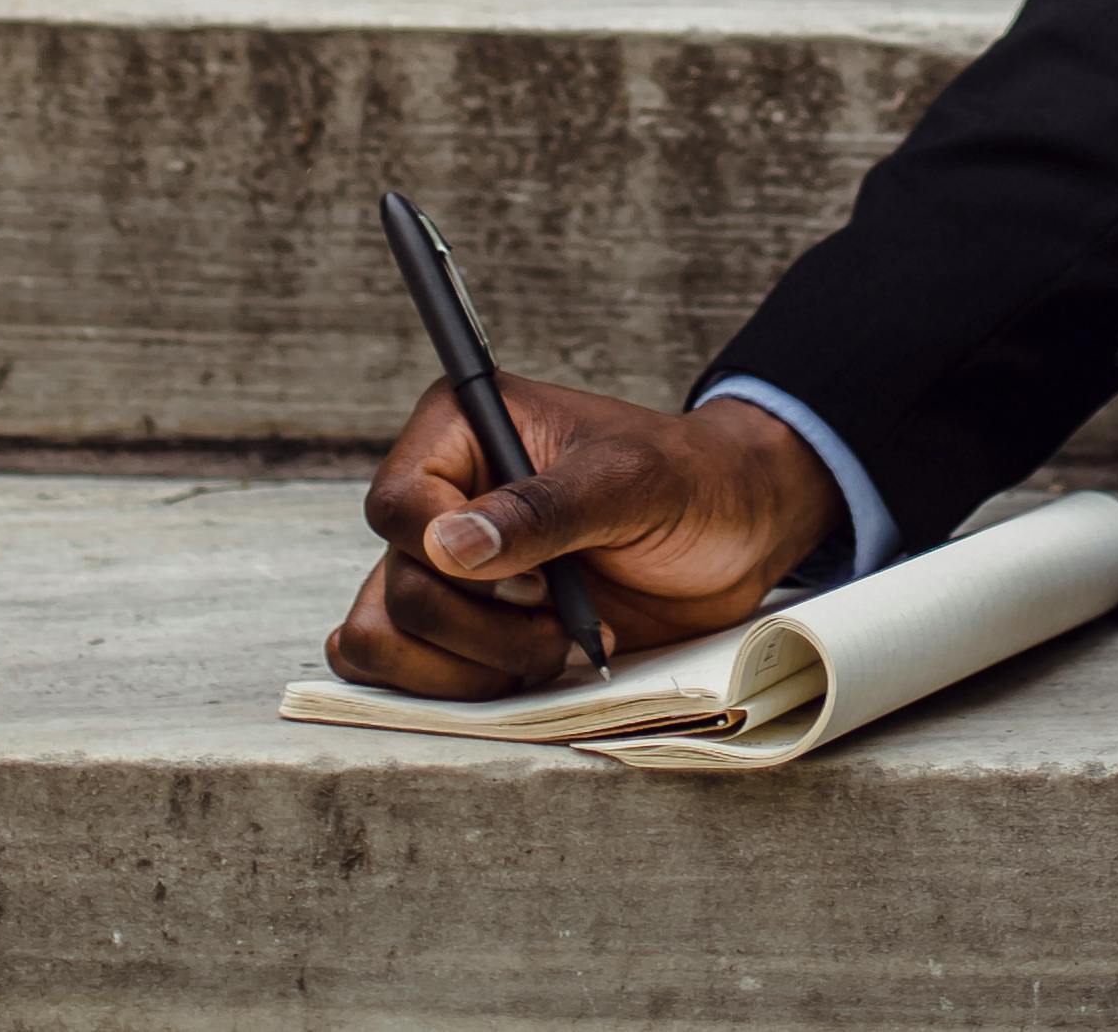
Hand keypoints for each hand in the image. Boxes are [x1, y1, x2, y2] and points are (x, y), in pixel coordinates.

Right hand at [324, 377, 846, 698]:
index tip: (537, 578)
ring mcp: (445, 567)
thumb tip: (447, 546)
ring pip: (384, 639)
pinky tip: (533, 665)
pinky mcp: (462, 624)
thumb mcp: (628, 483)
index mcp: (462, 430)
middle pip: (397, 588)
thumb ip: (542, 510)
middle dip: (484, 626)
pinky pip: (405, 672)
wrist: (732, 532)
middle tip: (562, 616)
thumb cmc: (687, 482)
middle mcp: (438, 497)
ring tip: (554, 644)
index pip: (397, 506)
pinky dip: (463, 687)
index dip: (455, 560)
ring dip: (474, 664)